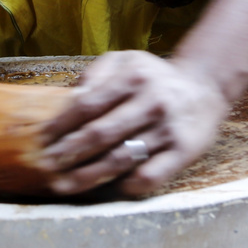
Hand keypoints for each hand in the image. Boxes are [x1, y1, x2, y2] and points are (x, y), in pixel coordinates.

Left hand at [38, 50, 229, 196]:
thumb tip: (71, 100)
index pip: (88, 105)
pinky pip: (151, 175)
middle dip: (68, 153)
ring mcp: (167, 128)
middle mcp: (151, 101)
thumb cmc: (154, 77)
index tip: (42, 140)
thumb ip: (97, 73)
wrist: (204, 89)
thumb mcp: (126, 60)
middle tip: (47, 167)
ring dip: (88, 175)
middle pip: (100, 134)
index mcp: (133, 76)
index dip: (61, 125)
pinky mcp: (183, 151)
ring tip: (66, 184)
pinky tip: (112, 187)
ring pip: (120, 158)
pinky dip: (128, 184)